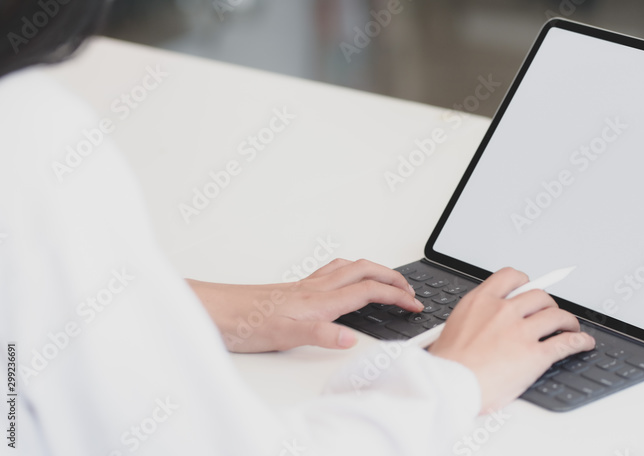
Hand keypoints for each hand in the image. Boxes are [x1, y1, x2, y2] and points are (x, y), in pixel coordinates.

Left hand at [187, 259, 422, 352]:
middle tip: (411, 289)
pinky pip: (331, 272)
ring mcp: (305, 286)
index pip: (369, 291)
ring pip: (349, 267)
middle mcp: (315, 288)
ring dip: (374, 269)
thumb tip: (350, 337)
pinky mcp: (294, 289)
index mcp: (320, 300)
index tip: (414, 305)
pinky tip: (343, 281)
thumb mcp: (284, 336)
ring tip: (387, 278)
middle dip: (393, 276)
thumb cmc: (243, 322)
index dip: (396, 296)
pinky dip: (349, 271)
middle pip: (365, 270)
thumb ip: (320, 334)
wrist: (213, 310)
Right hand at [428, 267, 595, 413]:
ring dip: (567, 321)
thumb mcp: (452, 328)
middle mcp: (503, 311)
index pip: (510, 277)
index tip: (530, 286)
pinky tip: (583, 342)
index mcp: (481, 302)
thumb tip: (482, 322)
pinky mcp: (535, 354)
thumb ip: (474, 318)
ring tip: (570, 327)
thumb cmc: (447, 366)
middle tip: (550, 312)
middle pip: (539, 296)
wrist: (447, 387)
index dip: (525, 281)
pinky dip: (579, 341)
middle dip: (548, 304)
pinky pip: (566, 342)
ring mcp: (521, 332)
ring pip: (556, 315)